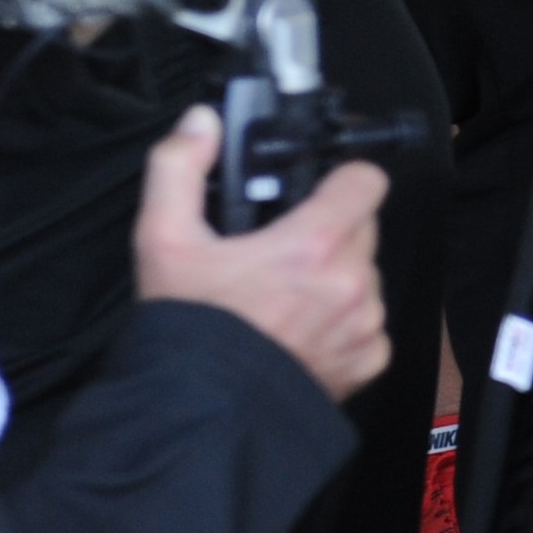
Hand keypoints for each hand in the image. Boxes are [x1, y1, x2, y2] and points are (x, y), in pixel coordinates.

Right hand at [133, 109, 390, 401]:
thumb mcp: (163, 240)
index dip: (341, 180)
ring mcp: (366, 323)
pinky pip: (369, 323)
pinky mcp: (369, 359)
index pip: (366, 181)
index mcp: (315, 243)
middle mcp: (352, 281)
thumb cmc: (187, 325)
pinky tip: (299, 332)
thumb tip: (203, 121)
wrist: (196, 411)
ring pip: (366, 274)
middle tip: (282, 250)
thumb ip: (179, 169)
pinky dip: (343, 322)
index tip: (315, 193)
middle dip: (329, 230)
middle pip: (362, 228)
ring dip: (336, 276)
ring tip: (285, 296)